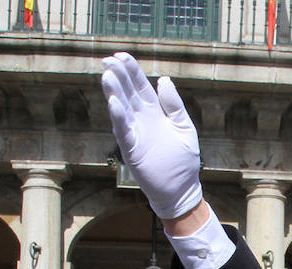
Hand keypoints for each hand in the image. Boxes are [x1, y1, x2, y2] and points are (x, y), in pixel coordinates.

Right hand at [101, 53, 203, 219]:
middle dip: (118, 77)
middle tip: (108, 60)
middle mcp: (142, 121)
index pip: (140, 87)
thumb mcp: (184, 127)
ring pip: (121, 110)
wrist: (181, 190)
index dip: (131, 71)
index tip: (121, 55)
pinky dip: (119, 117)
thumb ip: (174, 105)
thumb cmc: (183, 161)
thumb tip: (163, 79)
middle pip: (127, 94)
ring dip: (114, 93)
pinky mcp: (132, 150)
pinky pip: (124, 131)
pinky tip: (114, 103)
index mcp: (155, 113)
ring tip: (108, 76)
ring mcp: (135, 135)